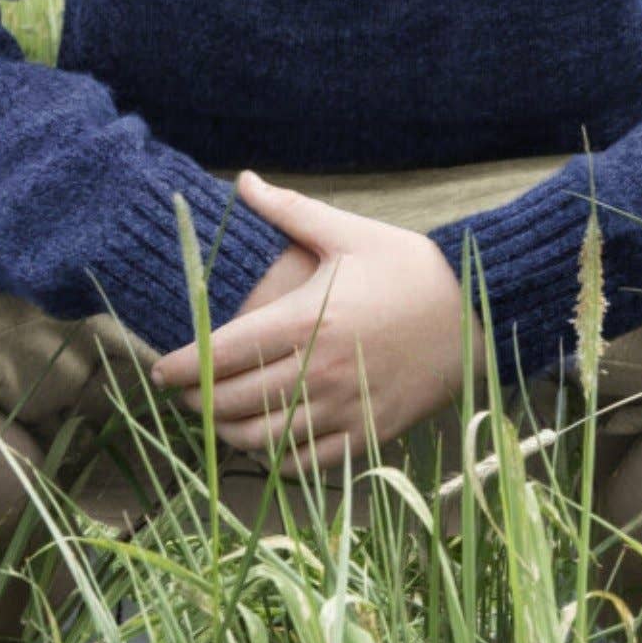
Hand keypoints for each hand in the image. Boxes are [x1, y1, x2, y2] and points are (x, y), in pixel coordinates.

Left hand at [148, 172, 472, 472]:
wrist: (480, 312)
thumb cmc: (411, 268)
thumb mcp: (350, 233)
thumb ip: (290, 211)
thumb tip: (243, 180)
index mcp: (308, 320)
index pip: (224, 354)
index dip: (183, 367)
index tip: (161, 371)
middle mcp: (320, 370)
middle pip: (235, 400)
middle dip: (198, 402)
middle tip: (182, 395)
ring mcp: (345, 407)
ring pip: (264, 438)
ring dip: (229, 433)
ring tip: (215, 420)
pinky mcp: (368, 432)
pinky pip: (308, 462)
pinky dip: (275, 459)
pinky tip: (263, 444)